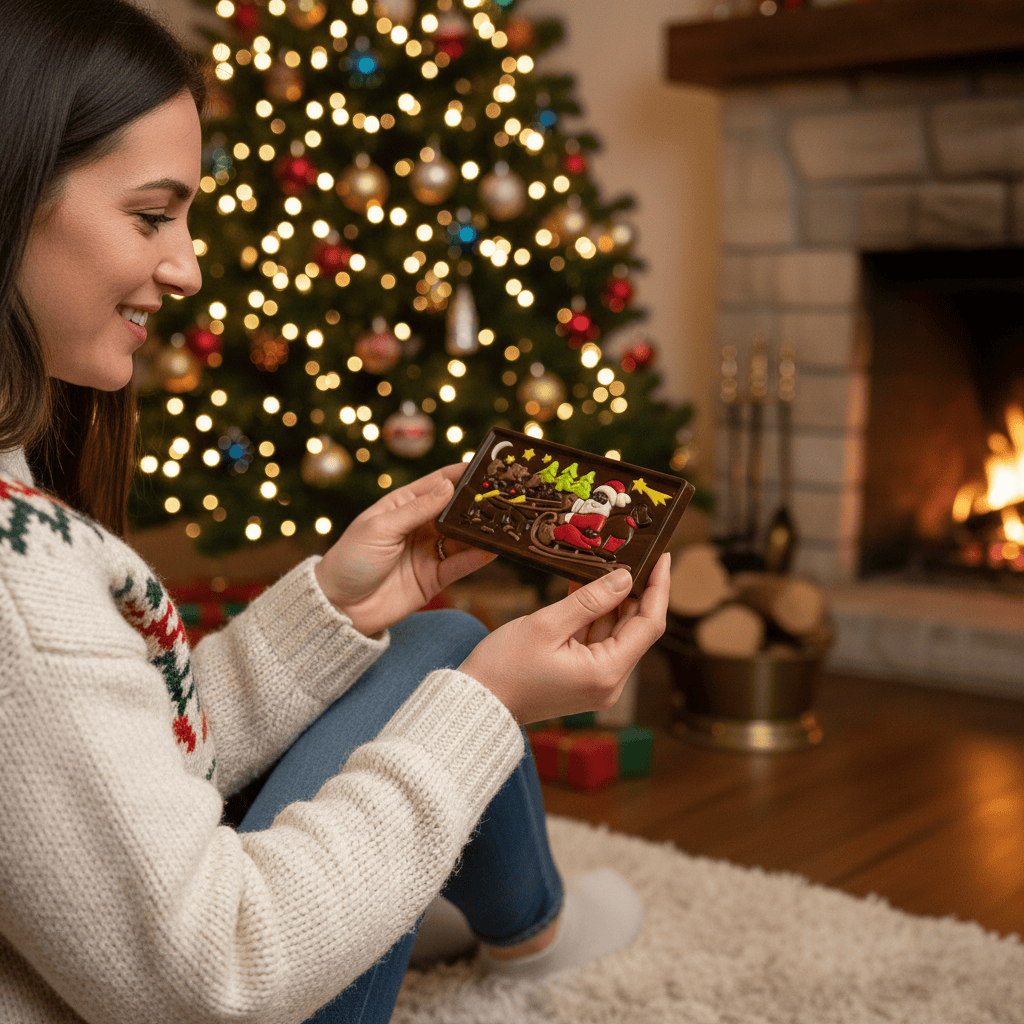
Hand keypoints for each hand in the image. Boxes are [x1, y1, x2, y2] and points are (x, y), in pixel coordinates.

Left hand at [314, 463, 495, 636]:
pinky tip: (493, 549)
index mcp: (402, 506)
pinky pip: (462, 564)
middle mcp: (420, 526)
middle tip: (506, 494)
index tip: (487, 466)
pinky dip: (478, 557)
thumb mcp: (381, 528)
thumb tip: (449, 486)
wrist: (339, 608)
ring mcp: (429, 552)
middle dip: (479, 502)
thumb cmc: (350, 560)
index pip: (438, 483)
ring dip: (483, 530)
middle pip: (456, 510)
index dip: (462, 474)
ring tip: (507, 521)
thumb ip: (417, 509)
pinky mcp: (435, 578)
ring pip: (464, 537)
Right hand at [459, 553, 669, 723]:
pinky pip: (597, 642)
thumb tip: (625, 578)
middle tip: (629, 554)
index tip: (662, 558)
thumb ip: (590, 600)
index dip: (659, 589)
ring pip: (616, 634)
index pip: (650, 624)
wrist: (477, 702)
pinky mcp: (583, 680)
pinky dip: (593, 617)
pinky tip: (583, 588)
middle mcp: (609, 682)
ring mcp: (596, 683)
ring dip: (610, 602)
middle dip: (633, 592)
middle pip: (636, 629)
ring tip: (602, 565)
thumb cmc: (504, 666)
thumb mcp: (547, 624)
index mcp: (606, 672)